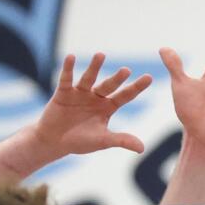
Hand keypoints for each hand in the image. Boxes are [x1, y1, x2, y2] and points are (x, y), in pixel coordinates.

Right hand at [33, 54, 151, 154]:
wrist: (54, 141)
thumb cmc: (80, 141)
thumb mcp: (102, 141)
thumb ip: (120, 140)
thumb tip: (142, 149)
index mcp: (108, 107)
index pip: (125, 96)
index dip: (136, 87)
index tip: (149, 77)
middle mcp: (96, 97)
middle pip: (108, 86)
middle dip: (117, 78)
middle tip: (127, 70)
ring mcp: (80, 93)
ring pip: (89, 78)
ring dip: (94, 67)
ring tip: (101, 55)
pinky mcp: (63, 92)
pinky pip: (66, 79)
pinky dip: (68, 69)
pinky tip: (71, 57)